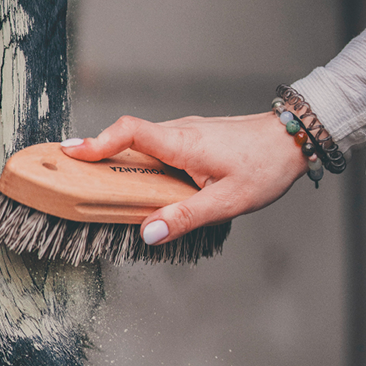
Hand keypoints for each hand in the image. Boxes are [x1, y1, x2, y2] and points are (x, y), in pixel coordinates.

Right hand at [61, 113, 308, 243]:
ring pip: (142, 145)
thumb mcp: (228, 200)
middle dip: (97, 155)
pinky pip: (156, 148)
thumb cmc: (266, 165)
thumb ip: (187, 217)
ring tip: (101, 186)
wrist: (296, 137)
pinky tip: (143, 185)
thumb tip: (150, 233)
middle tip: (71, 174)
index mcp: (183, 143)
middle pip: (127, 139)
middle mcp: (179, 132)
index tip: (69, 151)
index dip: (96, 142)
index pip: (129, 132)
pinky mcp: (192, 140)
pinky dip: (140, 163)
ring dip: (119, 161)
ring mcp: (185, 133)